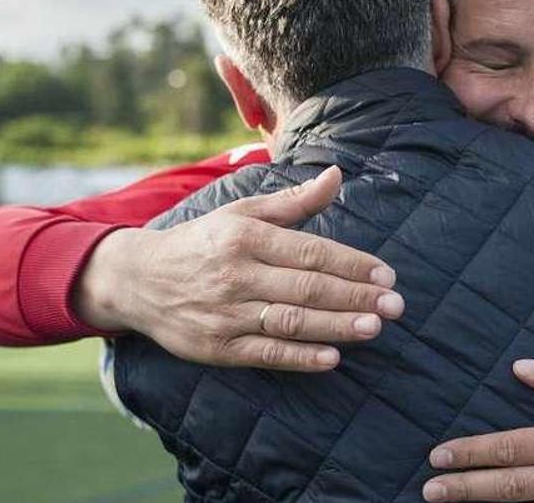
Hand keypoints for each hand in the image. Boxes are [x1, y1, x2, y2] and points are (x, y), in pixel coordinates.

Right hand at [75, 166, 404, 371]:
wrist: (138, 280)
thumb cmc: (202, 242)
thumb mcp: (242, 213)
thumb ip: (294, 202)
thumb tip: (337, 175)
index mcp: (246, 237)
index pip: (310, 251)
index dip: (352, 264)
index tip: (387, 274)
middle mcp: (236, 275)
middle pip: (306, 287)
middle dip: (355, 296)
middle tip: (396, 305)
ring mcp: (226, 314)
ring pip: (290, 322)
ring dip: (335, 326)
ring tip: (374, 326)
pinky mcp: (216, 348)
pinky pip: (264, 354)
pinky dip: (299, 358)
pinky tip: (331, 357)